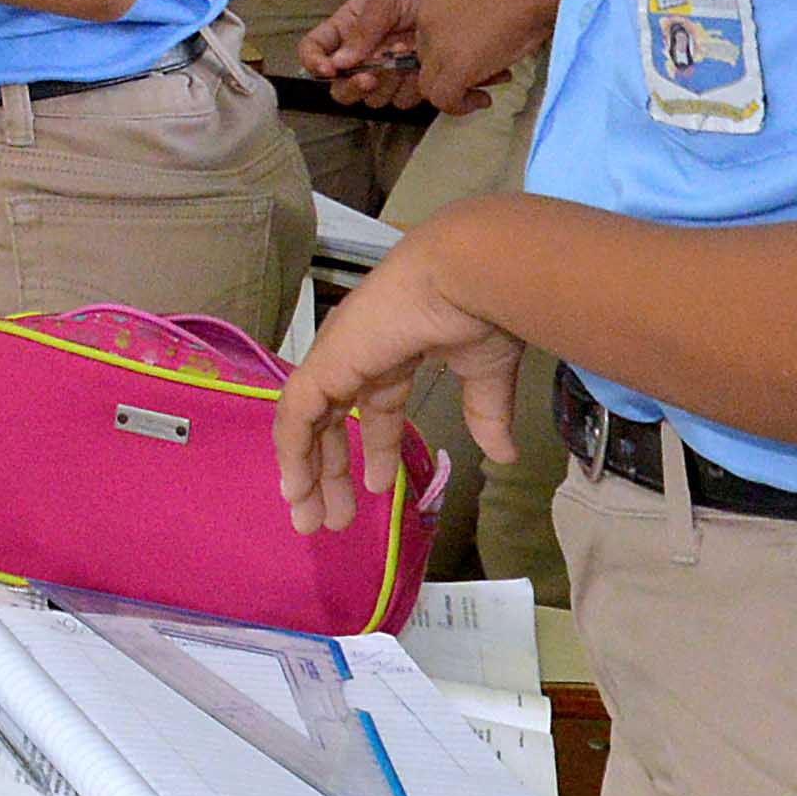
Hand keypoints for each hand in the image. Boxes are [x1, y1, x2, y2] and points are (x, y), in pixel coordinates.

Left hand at [275, 225, 533, 527]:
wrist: (466, 275)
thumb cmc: (480, 311)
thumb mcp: (485, 372)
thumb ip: (486, 412)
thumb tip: (503, 455)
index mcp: (396, 351)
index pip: (376, 406)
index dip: (377, 449)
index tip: (379, 488)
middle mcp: (360, 354)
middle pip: (334, 420)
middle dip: (332, 470)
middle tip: (333, 519)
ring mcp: (339, 356)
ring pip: (309, 423)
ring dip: (308, 472)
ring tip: (312, 520)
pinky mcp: (327, 363)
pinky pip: (297, 413)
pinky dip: (293, 450)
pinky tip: (296, 487)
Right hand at [305, 0, 423, 95]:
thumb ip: (363, 29)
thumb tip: (339, 62)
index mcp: (345, 28)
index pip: (313, 49)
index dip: (313, 62)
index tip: (329, 70)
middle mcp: (361, 54)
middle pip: (340, 87)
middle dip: (352, 87)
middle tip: (370, 77)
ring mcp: (385, 71)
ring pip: (372, 98)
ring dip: (386, 83)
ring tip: (405, 50)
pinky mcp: (410, 82)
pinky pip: (402, 100)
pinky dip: (410, 86)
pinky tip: (419, 62)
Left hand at [406, 0, 558, 113]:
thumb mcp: (483, 2)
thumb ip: (469, 24)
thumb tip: (476, 54)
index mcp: (430, 4)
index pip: (427, 42)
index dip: (451, 57)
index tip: (476, 61)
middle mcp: (425, 23)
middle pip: (428, 63)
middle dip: (455, 75)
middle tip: (485, 78)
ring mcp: (437, 46)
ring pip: (430, 85)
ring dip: (456, 94)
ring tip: (482, 94)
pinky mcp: (453, 67)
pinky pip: (444, 100)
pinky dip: (461, 106)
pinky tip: (484, 100)